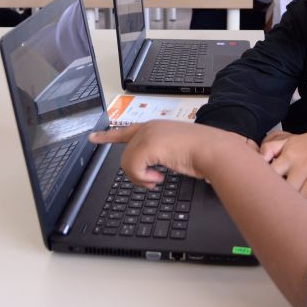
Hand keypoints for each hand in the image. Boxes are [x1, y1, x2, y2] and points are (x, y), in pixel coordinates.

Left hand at [90, 121, 229, 187]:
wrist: (213, 150)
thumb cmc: (202, 152)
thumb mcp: (175, 151)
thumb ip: (159, 153)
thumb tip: (149, 169)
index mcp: (154, 126)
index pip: (125, 130)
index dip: (107, 136)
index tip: (93, 138)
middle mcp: (148, 127)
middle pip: (126, 156)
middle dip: (137, 173)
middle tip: (154, 180)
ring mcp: (147, 135)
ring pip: (127, 164)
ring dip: (142, 177)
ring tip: (158, 178)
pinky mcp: (147, 145)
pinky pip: (134, 169)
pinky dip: (144, 178)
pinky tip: (159, 177)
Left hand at [258, 126, 306, 208]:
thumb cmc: (306, 145)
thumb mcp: (286, 142)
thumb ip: (268, 149)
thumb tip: (256, 160)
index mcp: (290, 156)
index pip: (273, 174)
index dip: (267, 185)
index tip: (265, 191)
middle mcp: (304, 166)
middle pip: (290, 190)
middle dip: (284, 198)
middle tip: (281, 202)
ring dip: (302, 204)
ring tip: (297, 202)